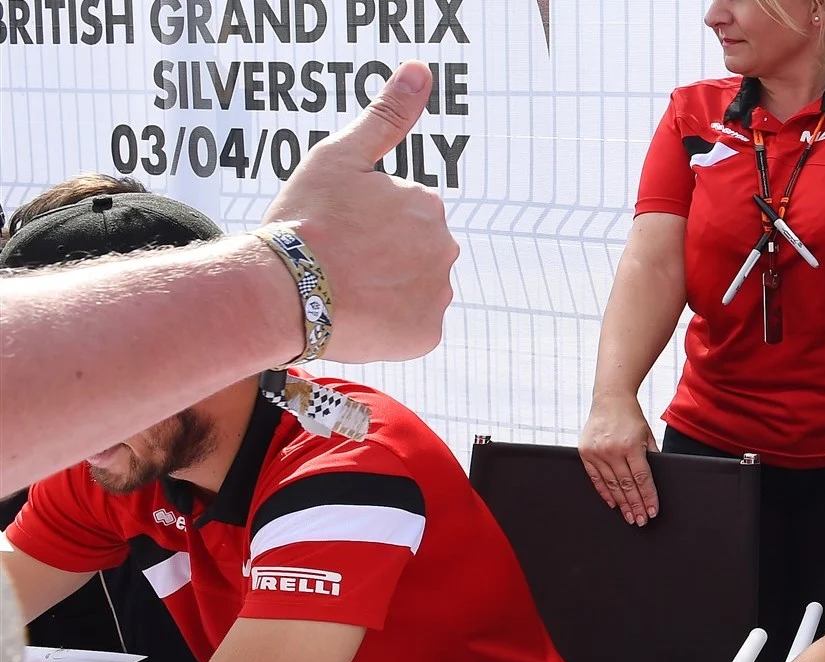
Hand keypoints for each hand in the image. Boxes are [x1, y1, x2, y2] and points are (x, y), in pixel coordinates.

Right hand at [261, 60, 457, 363]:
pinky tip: (358, 315)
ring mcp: (439, 294)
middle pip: (412, 253)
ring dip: (385, 290)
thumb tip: (421, 70)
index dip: (365, 224)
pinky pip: (412, 328)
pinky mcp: (428, 334)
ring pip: (412, 290)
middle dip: (381, 256)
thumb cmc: (307, 220)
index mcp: (428, 205)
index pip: (402, 216)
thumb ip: (386, 116)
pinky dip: (389, 325)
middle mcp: (445, 247)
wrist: (285, 290)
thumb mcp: (340, 156)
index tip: (339, 230)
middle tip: (339, 261)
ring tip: (345, 289)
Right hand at [579, 395, 659, 524]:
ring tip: (629, 516)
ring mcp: (597, 452)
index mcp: (631, 446)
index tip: (652, 512)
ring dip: (621, 504)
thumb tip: (655, 480)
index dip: (648, 498)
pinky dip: (604, 493)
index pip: (642, 479)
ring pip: (611, 485)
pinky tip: (613, 504)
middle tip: (640, 521)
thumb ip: (652, 456)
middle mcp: (613, 450)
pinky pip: (595, 478)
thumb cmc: (632, 417)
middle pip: (627, 486)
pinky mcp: (585, 452)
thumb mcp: (647, 435)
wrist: (610, 399)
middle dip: (635, 506)